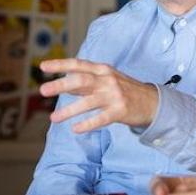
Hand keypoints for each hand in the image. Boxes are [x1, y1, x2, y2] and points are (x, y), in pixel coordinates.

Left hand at [39, 59, 158, 132]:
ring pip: (88, 101)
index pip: (78, 65)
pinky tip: (75, 129)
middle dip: (61, 85)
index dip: (60, 65)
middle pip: (81, 81)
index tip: (42, 66)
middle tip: (42, 90)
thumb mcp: (106, 80)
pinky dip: (88, 124)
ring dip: (69, 110)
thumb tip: (62, 85)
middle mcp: (108, 80)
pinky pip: (101, 118)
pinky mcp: (120, 111)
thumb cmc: (124, 90)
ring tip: (53, 118)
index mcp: (103, 70)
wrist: (152, 102)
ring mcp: (114, 95)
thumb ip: (85, 82)